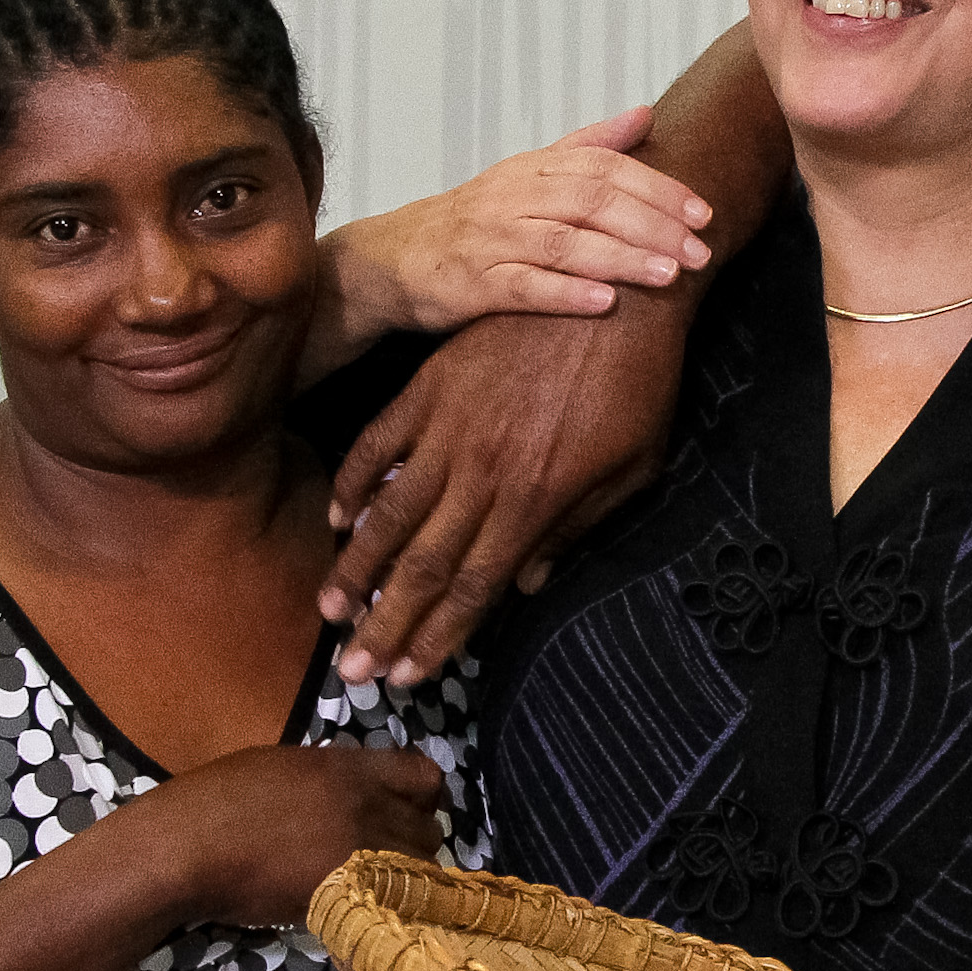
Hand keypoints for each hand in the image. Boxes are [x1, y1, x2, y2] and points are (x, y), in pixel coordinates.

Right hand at [136, 740, 448, 928]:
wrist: (184, 850)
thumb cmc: (216, 800)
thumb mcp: (282, 765)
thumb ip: (331, 775)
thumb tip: (357, 788)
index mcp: (349, 768)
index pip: (426, 777)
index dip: (423, 797)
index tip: (410, 809)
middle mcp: (365, 806)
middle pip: (429, 829)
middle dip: (415, 843)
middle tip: (390, 854)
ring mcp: (357, 853)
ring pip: (416, 871)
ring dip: (403, 878)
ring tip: (374, 883)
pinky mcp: (342, 895)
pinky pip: (386, 902)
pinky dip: (381, 906)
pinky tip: (357, 905)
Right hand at [320, 296, 689, 681]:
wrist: (625, 295)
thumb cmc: (641, 385)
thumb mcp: (633, 468)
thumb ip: (576, 528)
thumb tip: (528, 584)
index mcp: (536, 501)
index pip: (475, 587)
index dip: (438, 636)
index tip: (408, 675)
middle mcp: (484, 473)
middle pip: (424, 564)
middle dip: (386, 623)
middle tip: (352, 671)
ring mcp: (451, 426)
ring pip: (390, 510)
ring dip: (356, 566)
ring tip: (330, 610)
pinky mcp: (432, 384)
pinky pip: (381, 440)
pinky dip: (354, 480)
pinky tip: (336, 517)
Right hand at [328, 105, 710, 336]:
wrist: (393, 258)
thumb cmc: (476, 218)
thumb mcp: (529, 172)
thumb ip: (588, 146)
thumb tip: (646, 114)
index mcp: (533, 169)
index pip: (604, 168)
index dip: (657, 188)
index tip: (702, 212)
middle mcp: (513, 197)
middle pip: (591, 202)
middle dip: (652, 226)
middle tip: (700, 252)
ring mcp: (490, 240)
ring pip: (562, 243)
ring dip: (620, 258)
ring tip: (668, 274)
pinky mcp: (471, 284)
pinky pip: (522, 287)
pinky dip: (565, 293)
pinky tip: (605, 302)